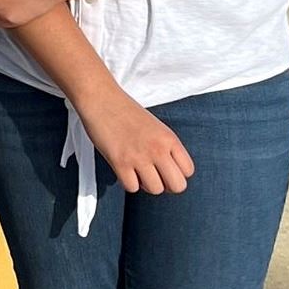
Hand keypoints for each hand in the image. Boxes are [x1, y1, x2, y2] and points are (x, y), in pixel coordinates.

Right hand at [79, 89, 194, 195]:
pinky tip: (123, 169)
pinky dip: (127, 182)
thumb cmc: (125, 111)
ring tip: (136, 170)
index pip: (188, 171)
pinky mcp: (119, 162)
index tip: (164, 167)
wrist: (100, 98)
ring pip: (155, 190)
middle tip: (153, 175)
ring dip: (146, 184)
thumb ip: (166, 147)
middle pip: (178, 186)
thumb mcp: (155, 127)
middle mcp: (158, 149)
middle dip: (166, 185)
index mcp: (169, 138)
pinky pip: (132, 188)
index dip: (176, 173)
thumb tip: (168, 172)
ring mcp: (139, 156)